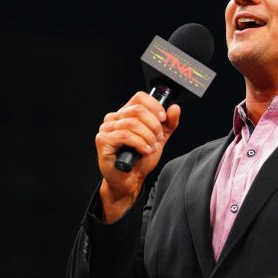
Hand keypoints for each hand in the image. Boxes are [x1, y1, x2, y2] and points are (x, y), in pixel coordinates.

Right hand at [94, 91, 180, 222]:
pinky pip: (125, 136)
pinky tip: (144, 151)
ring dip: (148, 137)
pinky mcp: (103, 140)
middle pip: (138, 110)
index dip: (154, 106)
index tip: (163, 119)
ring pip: (133, 124)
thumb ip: (168, 124)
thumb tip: (174, 108)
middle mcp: (114, 118)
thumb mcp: (159, 139)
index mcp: (126, 113)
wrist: (130, 180)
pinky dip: (139, 143)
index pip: (140, 97)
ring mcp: (107, 128)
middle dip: (154, 126)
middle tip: (158, 138)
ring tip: (150, 147)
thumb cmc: (140, 160)